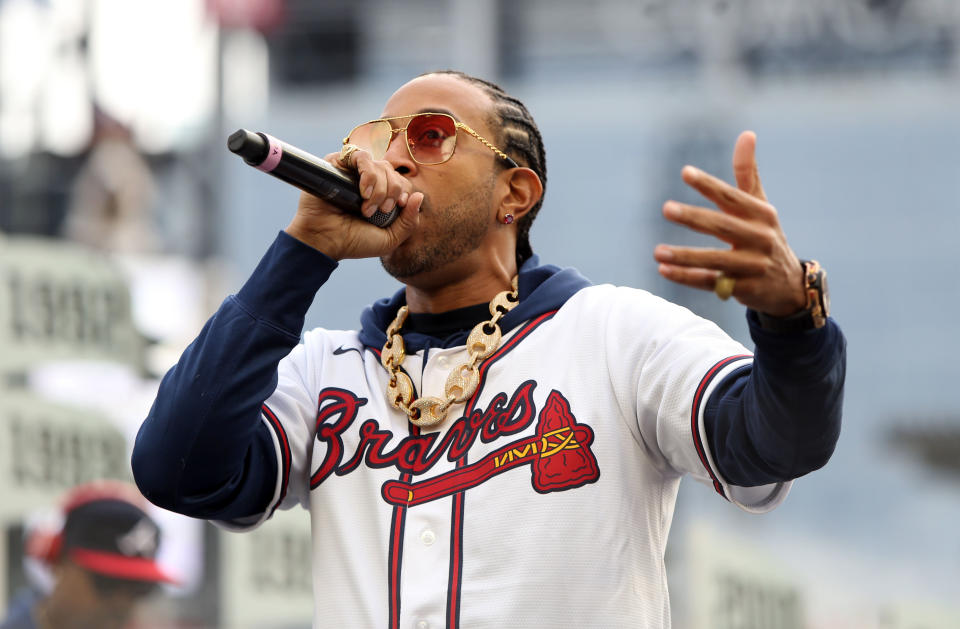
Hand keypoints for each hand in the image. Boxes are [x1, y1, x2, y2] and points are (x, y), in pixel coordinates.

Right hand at [284, 149, 423, 260]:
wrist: (325, 241)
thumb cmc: (354, 242)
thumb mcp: (390, 239)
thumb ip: (410, 222)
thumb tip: (418, 196)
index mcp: (380, 194)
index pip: (401, 181)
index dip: (403, 191)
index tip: (397, 207)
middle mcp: (367, 181)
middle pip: (392, 171)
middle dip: (391, 191)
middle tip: (378, 211)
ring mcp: (352, 171)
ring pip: (378, 164)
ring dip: (379, 186)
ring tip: (367, 206)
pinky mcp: (337, 164)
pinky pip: (359, 155)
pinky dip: (367, 172)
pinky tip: (363, 192)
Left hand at [653, 131, 805, 316]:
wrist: (789, 287)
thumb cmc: (766, 238)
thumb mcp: (761, 207)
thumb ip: (748, 174)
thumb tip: (746, 134)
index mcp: (762, 215)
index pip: (732, 197)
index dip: (709, 185)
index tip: (685, 172)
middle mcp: (760, 239)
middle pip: (722, 226)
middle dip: (693, 217)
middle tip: (666, 208)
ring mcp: (753, 266)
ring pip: (714, 260)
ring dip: (684, 256)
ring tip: (656, 251)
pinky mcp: (744, 290)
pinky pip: (711, 283)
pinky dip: (687, 278)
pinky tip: (663, 270)